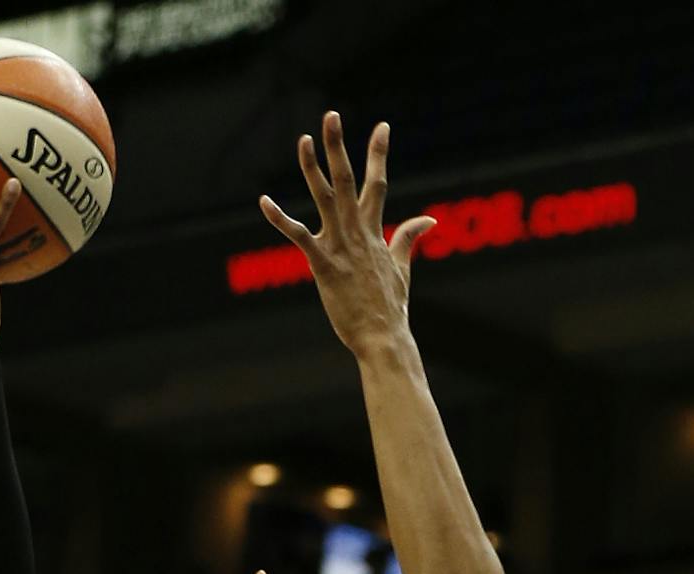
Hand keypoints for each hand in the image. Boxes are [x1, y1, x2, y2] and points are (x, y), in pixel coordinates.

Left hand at [260, 112, 435, 356]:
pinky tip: (264, 201)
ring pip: (324, 198)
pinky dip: (280, 218)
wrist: (384, 337)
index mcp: (376, 232)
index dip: (379, 154)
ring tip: (303, 140)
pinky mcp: (323, 264)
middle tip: (331, 116)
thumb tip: (429, 220)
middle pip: (348, 180)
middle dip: (339, 147)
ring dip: (312, 168)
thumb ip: (408, 238)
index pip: (378, 183)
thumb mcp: (402, 268)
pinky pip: (298, 236)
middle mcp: (357, 232)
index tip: (382, 126)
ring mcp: (340, 246)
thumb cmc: (391, 308)